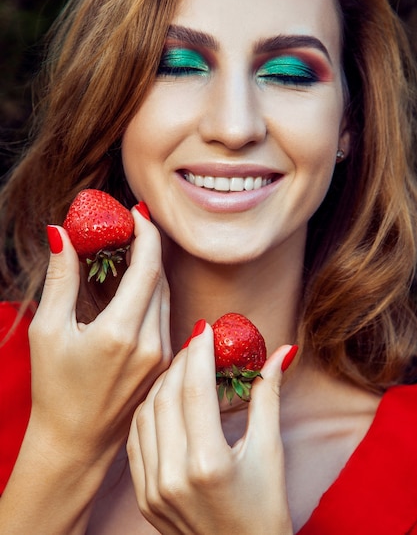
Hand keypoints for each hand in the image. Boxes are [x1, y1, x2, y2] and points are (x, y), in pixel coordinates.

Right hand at [27, 206, 171, 462]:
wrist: (76, 442)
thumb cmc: (55, 388)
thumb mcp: (49, 330)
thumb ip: (62, 278)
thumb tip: (61, 232)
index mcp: (120, 332)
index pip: (148, 267)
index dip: (147, 234)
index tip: (136, 213)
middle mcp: (150, 342)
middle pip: (160, 278)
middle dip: (148, 247)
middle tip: (130, 227)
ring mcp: (162, 356)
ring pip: (166, 296)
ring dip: (152, 270)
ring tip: (129, 252)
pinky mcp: (165, 364)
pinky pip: (166, 316)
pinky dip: (153, 294)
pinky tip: (136, 287)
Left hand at [127, 323, 293, 534]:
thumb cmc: (264, 510)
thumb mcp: (270, 451)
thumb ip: (269, 395)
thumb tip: (283, 351)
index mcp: (209, 463)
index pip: (196, 389)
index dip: (200, 351)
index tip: (206, 326)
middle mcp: (174, 475)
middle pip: (168, 396)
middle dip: (182, 361)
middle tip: (198, 342)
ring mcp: (153, 488)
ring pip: (147, 413)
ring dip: (164, 382)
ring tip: (184, 366)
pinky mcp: (143, 496)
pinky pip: (138, 438)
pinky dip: (149, 410)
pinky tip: (166, 396)